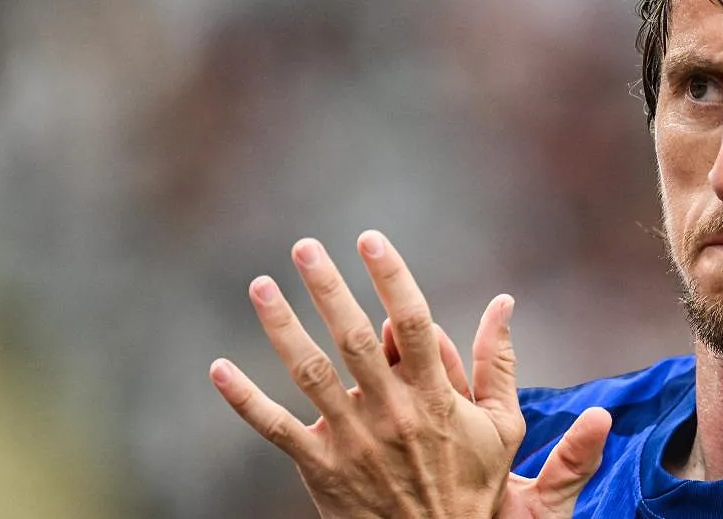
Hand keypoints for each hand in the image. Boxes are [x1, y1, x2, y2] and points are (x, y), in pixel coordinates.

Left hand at [209, 230, 609, 517]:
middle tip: (304, 246)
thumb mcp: (502, 425)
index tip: (370, 239)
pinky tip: (219, 368)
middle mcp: (391, 413)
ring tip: (261, 286)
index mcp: (435, 396)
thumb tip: (503, 302)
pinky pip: (276, 429)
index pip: (410, 323)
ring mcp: (353, 441)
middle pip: (353, 338)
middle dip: (327, 288)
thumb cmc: (472, 483)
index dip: (390, 277)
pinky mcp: (322, 468)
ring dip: (282, 328)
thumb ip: (499, 362)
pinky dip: (245, 400)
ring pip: (310, 374)